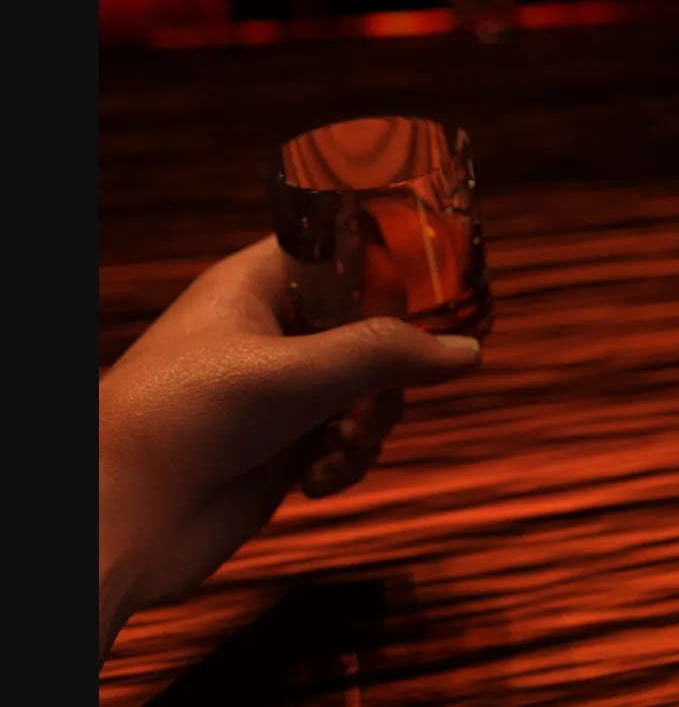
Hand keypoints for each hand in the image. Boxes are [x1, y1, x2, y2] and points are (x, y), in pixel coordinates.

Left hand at [98, 237, 481, 660]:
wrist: (123, 517)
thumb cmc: (183, 420)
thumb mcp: (298, 373)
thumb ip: (389, 354)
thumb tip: (468, 348)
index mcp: (259, 283)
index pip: (343, 247)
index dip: (393, 262)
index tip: (442, 286)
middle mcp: (272, 331)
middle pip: (373, 325)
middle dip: (389, 370)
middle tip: (377, 398)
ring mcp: (280, 389)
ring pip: (369, 388)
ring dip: (370, 424)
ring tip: (336, 450)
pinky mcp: (284, 444)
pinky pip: (350, 438)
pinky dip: (348, 460)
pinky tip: (316, 483)